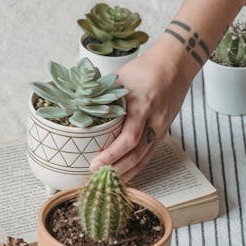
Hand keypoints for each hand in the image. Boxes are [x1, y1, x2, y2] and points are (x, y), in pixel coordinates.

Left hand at [90, 42, 195, 180]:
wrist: (173, 65)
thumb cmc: (144, 69)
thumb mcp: (120, 78)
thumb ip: (101, 94)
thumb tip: (73, 106)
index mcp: (141, 105)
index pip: (128, 138)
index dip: (111, 155)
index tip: (94, 164)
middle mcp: (153, 119)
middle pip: (137, 153)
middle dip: (116, 168)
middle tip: (95, 174)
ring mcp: (160, 127)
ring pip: (144, 158)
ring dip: (126, 172)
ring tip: (106, 180)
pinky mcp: (163, 132)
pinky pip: (149, 154)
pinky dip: (136, 166)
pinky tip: (124, 173)